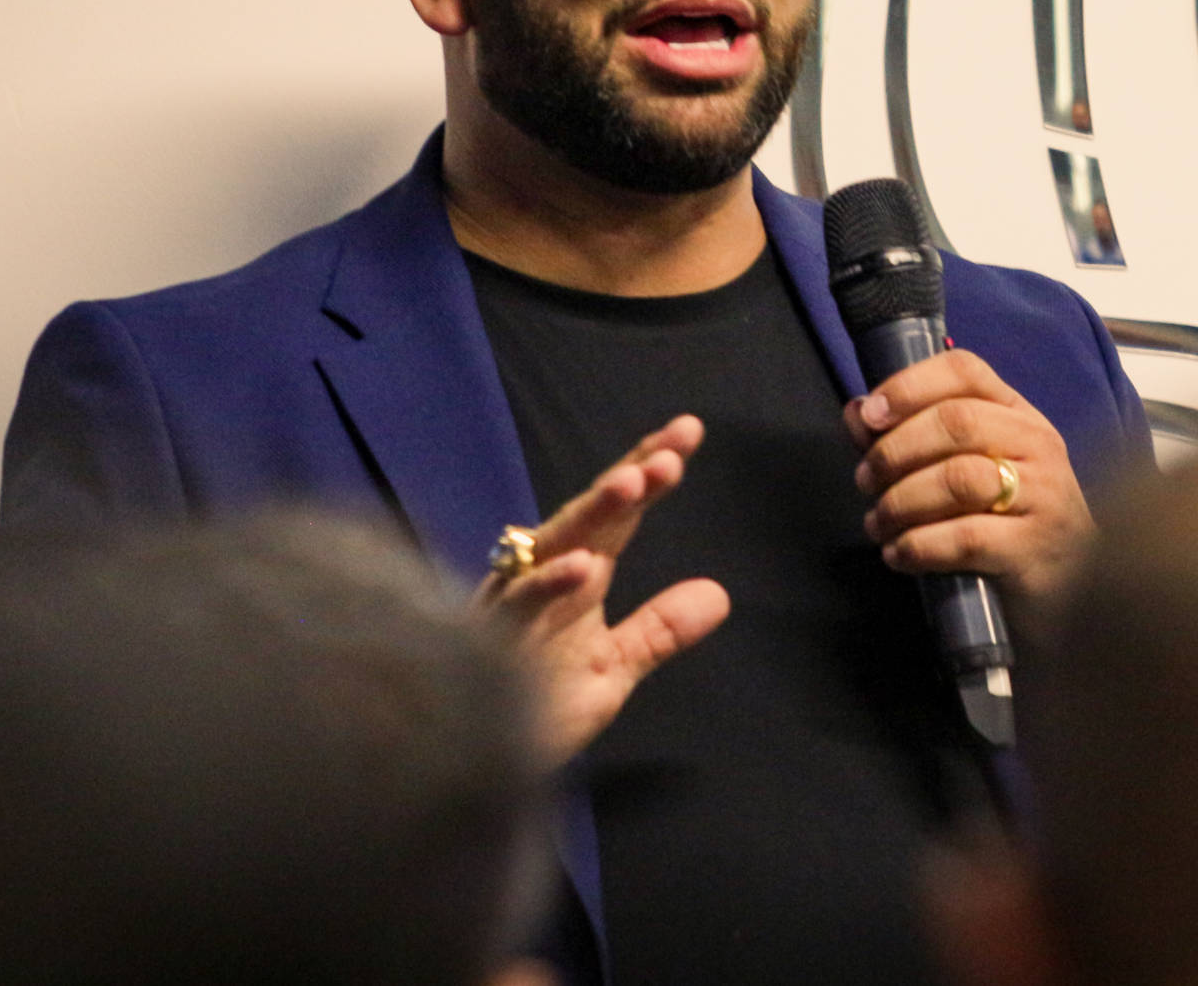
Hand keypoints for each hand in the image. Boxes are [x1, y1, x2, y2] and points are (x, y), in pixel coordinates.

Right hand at [475, 414, 729, 763]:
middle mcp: (545, 576)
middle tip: (670, 452)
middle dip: (627, 479)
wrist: (478, 765)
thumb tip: (720, 594)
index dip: (649, 470)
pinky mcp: (490, 641)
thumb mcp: (613, 667)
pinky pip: (518, 606)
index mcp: (577, 574)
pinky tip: (585, 567)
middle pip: (589, 515)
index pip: (619, 514)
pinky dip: (548, 585)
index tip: (689, 431)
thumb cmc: (538, 708)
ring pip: (554, 544)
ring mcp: (516, 605)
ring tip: (634, 484)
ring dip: (593, 513)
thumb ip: (659, 630)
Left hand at [844, 350, 1093, 628]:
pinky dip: (920, 545)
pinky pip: (968, 537)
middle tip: (865, 483)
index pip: (965, 371)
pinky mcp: (1035, 548)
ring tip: (878, 524)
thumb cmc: (1008, 521)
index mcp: (1017, 413)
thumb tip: (856, 413)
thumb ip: (907, 437)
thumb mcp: (965, 469)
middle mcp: (1037, 444)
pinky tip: (899, 555)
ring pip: (959, 478)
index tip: (869, 416)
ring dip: (901, 501)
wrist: (1071, 587)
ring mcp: (1044, 495)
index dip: (909, 386)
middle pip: (956, 421)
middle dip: (895, 451)